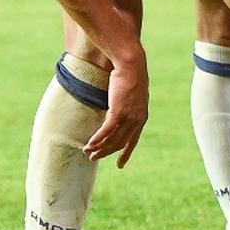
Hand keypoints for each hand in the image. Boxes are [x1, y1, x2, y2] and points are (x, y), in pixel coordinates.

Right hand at [83, 51, 148, 167]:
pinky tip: (89, 144)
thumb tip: (116, 108)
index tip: (121, 165)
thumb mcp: (130, 95)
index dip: (126, 153)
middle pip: (120, 143)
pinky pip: (106, 131)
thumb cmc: (130, 76)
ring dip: (99, 147)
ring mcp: (129, 117)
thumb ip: (125, 105)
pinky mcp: (119, 112)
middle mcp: (137, 120)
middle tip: (93, 158)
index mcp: (141, 118)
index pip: (133, 140)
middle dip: (106, 152)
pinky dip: (97, 139)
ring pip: (112, 139)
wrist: (131, 65)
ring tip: (87, 152)